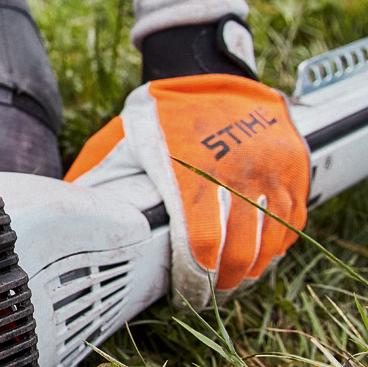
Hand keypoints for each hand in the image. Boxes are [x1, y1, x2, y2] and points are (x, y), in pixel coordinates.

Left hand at [66, 72, 308, 307]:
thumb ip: (103, 186)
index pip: (201, 244)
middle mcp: (237, 171)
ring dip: (253, 268)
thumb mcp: (121, 145)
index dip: (196, 281)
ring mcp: (272, 167)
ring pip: (271, 240)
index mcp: (190, 171)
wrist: (203, 68)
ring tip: (233, 281)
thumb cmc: (157, 115)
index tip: (187, 298)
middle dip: (225, 284)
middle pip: (240, 251)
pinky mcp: (294, 163)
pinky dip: (277, 243)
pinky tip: (260, 254)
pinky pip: (293, 218)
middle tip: (210, 296)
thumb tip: (72, 227)